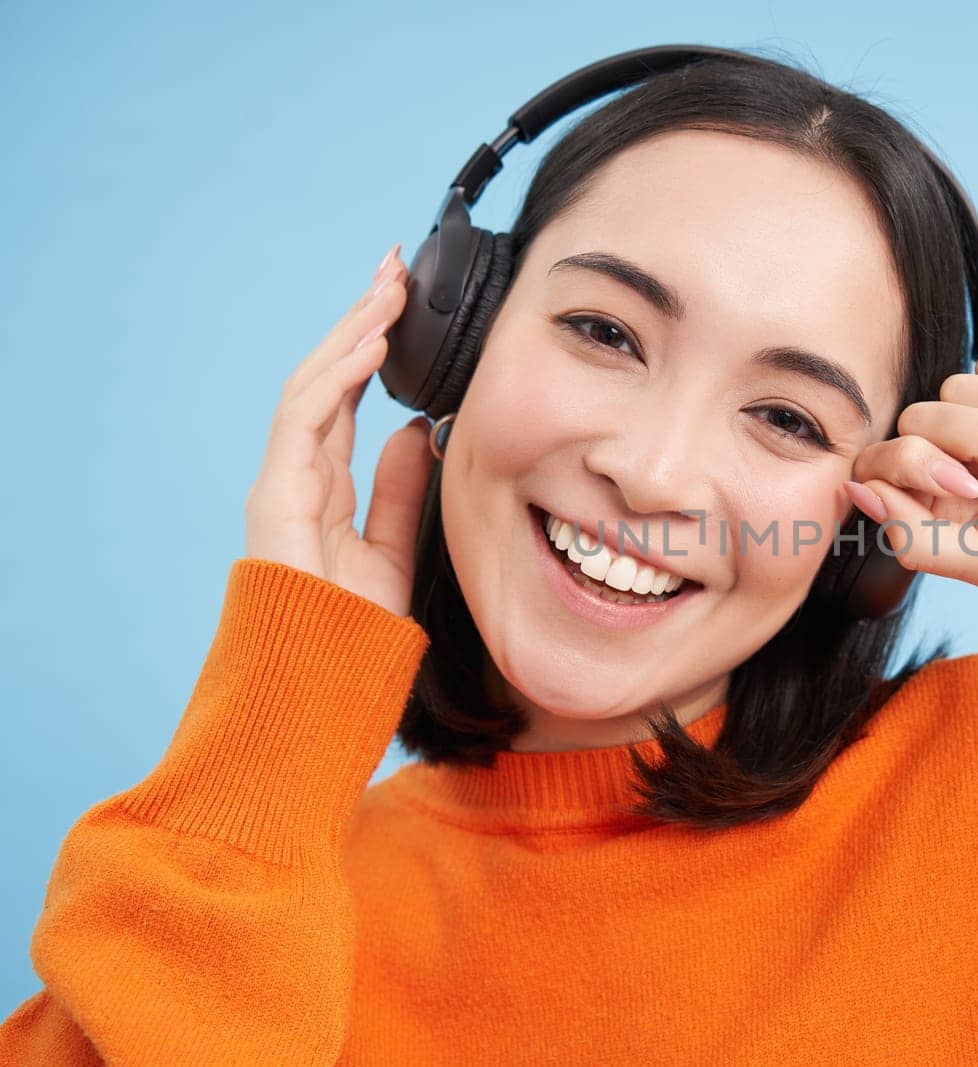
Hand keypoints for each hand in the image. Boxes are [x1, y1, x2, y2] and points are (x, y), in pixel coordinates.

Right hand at [242, 244, 435, 618]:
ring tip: (390, 287)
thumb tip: (418, 430)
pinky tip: (372, 344)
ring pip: (313, 386)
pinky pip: (304, 419)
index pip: (348, 398)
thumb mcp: (393, 550)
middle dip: (361, 318)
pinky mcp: (276, 495)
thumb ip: (399, 490)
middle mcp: (298, 475)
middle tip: (395, 266)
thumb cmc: (350, 632)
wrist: (322, 691)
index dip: (374, 348)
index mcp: (324, 486)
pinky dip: (339, 377)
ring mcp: (282, 482)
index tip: (405, 304)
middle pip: (329, 378)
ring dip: (352, 331)